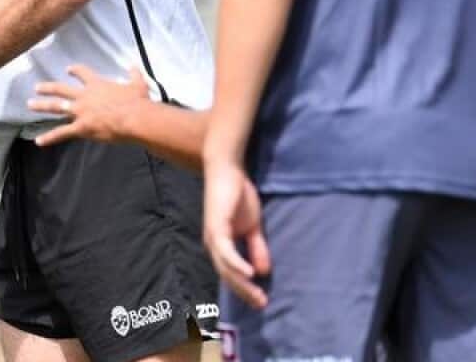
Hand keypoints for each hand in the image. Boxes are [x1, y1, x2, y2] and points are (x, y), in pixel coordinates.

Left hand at [28, 65, 147, 145]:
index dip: (75, 70)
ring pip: (56, 107)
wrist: (134, 118)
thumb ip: (134, 74)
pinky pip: (62, 133)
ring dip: (42, 105)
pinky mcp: (81, 127)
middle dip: (48, 88)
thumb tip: (134, 65)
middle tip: (37, 87)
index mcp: (97, 85)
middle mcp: (84, 96)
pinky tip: (38, 141)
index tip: (68, 69)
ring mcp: (80, 112)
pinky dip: (50, 137)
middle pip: (61, 89)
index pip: (82, 73)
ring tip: (30, 104)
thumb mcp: (138, 84)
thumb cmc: (137, 101)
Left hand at [203, 162, 269, 308]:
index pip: (231, 274)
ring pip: (225, 267)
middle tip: (262, 304)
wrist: (228, 170)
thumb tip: (263, 271)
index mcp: (220, 245)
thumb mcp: (253, 226)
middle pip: (227, 276)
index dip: (245, 289)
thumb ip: (257, 248)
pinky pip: (225, 250)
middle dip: (244, 292)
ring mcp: (212, 236)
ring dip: (242, 283)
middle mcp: (213, 244)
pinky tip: (249, 274)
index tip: (262, 301)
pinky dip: (236, 263)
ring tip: (258, 296)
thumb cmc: (238, 195)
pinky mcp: (216, 226)